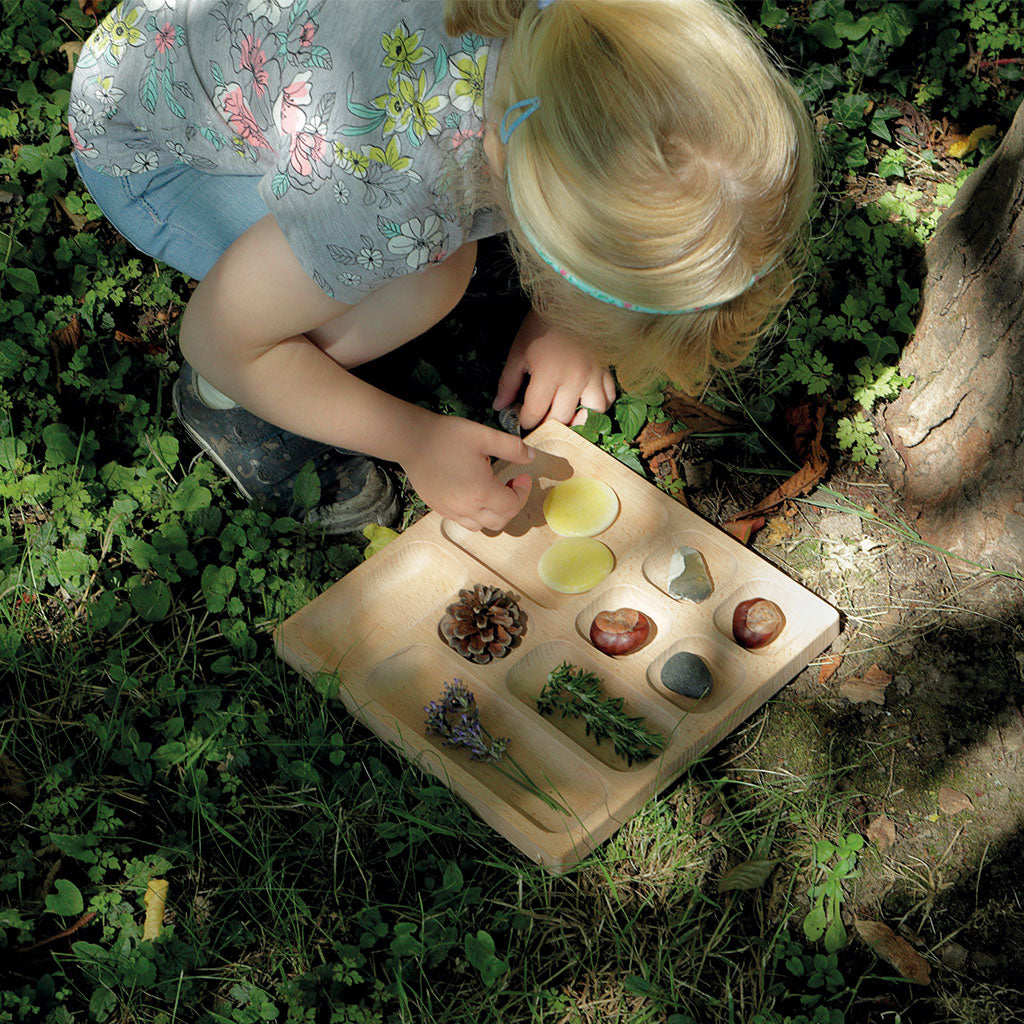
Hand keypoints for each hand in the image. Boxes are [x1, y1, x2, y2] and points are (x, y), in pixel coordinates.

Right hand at [401, 415, 533, 531]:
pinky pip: (463, 521)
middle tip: (511, 485)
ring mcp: (450, 511)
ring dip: (493, 513)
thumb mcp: (484, 436)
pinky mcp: (438, 508)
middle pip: (499, 521)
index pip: (513, 505)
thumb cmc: (447, 436)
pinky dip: (475, 513)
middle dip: (511, 505)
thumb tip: (531, 456)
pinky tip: (473, 492)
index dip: (523, 492)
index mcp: (481, 492)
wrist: (411, 440)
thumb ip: (512, 448)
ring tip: (492, 491)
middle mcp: (466, 508)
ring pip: (480, 526)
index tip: (522, 476)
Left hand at [492, 310, 615, 430]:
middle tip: (541, 422)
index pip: (535, 412)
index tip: (522, 420)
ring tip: (567, 414)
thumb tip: (499, 406)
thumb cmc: (540, 327)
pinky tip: (586, 401)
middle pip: (562, 419)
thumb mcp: (518, 352)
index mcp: (548, 374)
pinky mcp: (606, 370)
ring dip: (579, 418)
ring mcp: (593, 375)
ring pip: (592, 413)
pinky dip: (599, 404)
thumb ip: (508, 383)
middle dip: (548, 425)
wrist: (569, 301)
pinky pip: (609, 397)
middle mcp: (574, 379)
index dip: (526, 421)